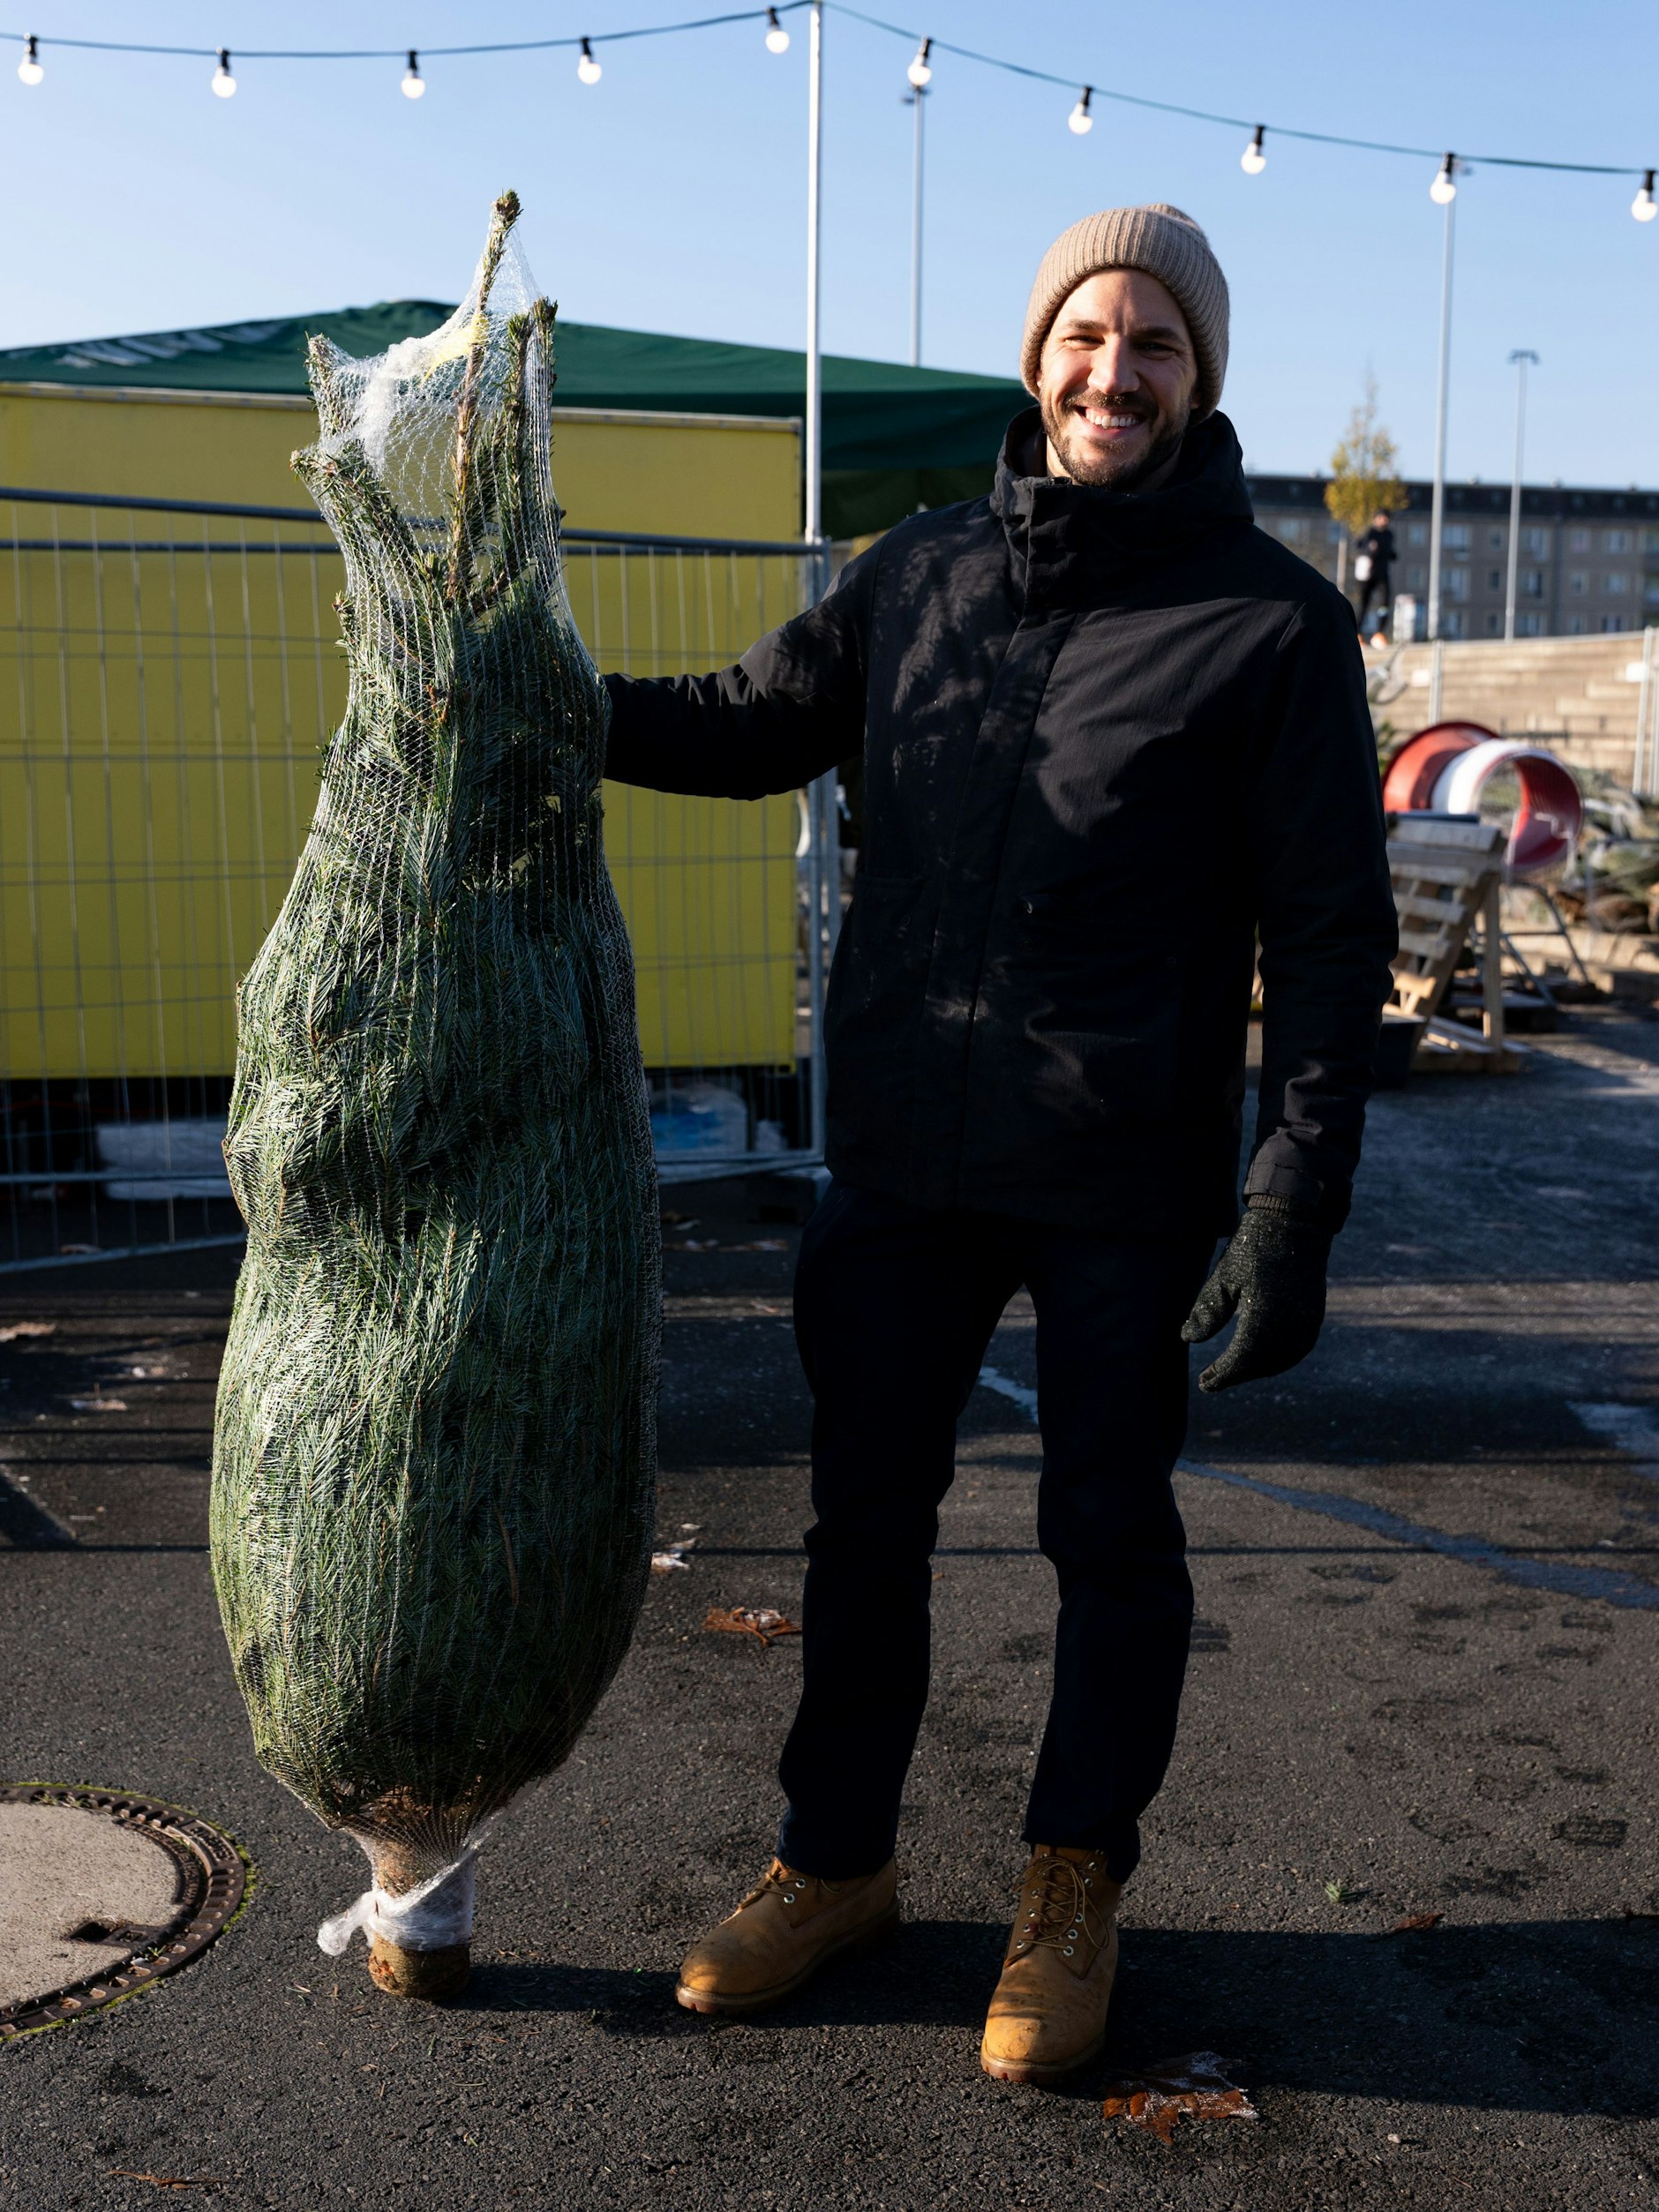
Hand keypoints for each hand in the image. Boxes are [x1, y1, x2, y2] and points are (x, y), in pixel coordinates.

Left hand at [1180, 1198, 1332, 1393]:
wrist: (1296, 1227)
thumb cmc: (1254, 1249)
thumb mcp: (1223, 1278)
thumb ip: (1207, 1311)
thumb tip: (1187, 1339)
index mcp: (1264, 1323)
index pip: (1239, 1362)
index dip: (1220, 1376)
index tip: (1202, 1383)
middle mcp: (1289, 1332)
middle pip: (1258, 1366)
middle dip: (1235, 1375)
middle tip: (1211, 1380)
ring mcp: (1305, 1328)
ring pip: (1278, 1362)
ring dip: (1254, 1369)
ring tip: (1231, 1370)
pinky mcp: (1313, 1320)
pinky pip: (1293, 1352)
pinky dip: (1274, 1360)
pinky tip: (1258, 1357)